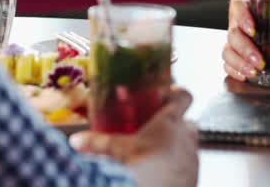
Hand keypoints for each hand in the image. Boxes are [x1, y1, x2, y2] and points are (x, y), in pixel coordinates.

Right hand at [71, 88, 197, 186]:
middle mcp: (186, 136)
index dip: (177, 94)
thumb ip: (96, 143)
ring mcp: (193, 156)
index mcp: (170, 121)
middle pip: (186, 120)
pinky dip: (177, 165)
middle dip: (174, 123)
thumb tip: (76, 140)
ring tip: (155, 153)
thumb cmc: (142, 167)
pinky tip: (161, 171)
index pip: (184, 96)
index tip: (167, 94)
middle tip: (157, 128)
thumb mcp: (116, 151)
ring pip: (188, 143)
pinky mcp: (194, 175)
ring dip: (176, 145)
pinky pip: (188, 164)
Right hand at [221, 0, 263, 81]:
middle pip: (234, 35)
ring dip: (240, 63)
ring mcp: (235, 40)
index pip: (239, 9)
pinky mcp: (234, 53)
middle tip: (260, 61)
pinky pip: (227, 62)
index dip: (243, 19)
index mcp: (248, 8)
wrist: (257, 10)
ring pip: (228, 50)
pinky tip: (245, 76)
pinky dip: (234, 70)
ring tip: (254, 72)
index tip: (253, 30)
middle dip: (246, 50)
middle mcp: (238, 24)